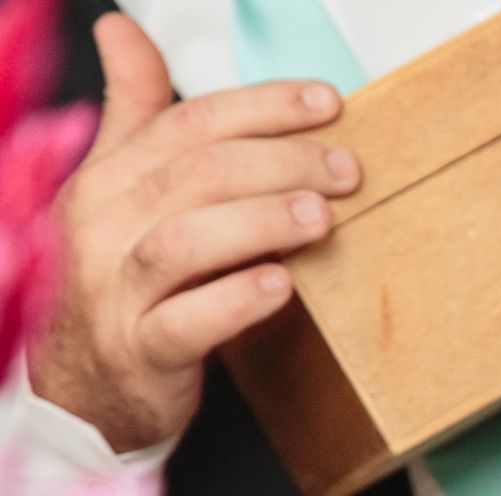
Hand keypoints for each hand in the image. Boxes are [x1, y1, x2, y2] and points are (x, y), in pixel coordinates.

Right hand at [26, 16, 360, 452]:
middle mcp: (104, 227)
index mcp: (108, 179)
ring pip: (186, 240)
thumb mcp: (120, 192)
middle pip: (196, 174)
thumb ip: (134, 115)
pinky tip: (282, 286)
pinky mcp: (140, 351)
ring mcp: (117, 291)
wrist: (83, 385)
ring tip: (320, 216)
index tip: (328, 103)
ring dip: (261, 220)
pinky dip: (237, 300)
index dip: (262, 107)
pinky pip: (187, 321)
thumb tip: (122, 29)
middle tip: (346, 170)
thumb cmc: (119, 280)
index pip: (187, 123)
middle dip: (281, 162)